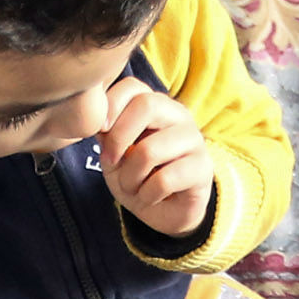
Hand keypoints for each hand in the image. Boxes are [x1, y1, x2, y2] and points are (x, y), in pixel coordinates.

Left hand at [98, 80, 214, 239]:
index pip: (132, 86)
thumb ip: (106, 134)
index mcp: (156, 105)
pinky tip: (150, 197)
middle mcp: (178, 115)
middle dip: (118, 139)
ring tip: (131, 187)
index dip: (110, 107)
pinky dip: (147, 195)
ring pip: (150, 150)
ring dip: (130, 177)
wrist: (165, 212)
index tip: (100, 133)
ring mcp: (194, 140)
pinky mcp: (202, 169)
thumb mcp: (113, 155)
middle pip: (146, 105)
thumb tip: (96, 120)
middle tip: (111, 162)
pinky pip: (163, 180)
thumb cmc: (139, 177)